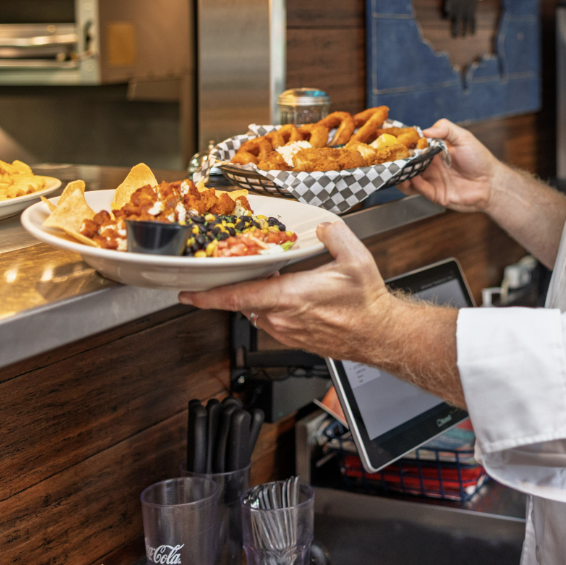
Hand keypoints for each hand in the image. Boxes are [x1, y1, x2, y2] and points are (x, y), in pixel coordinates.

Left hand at [179, 218, 393, 362]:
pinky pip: (270, 319)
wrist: (379, 334)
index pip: (237, 297)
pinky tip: (286, 293)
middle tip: (232, 267)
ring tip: (267, 277)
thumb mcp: (355, 258)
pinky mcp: (293, 338)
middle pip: (243, 300)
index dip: (207, 296)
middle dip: (235, 284)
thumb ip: (334, 234)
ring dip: (256, 295)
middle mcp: (282, 318)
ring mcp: (286, 331)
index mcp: (289, 297)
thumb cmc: (366, 304)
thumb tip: (322, 226)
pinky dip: (269, 305)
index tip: (187, 293)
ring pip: (256, 310)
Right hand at [399, 119, 499, 212]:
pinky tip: (413, 179)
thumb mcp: (464, 137)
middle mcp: (431, 166)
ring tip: (399, 171)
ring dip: (401, 176)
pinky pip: (420, 190)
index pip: (414, 148)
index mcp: (435, 151)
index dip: (405, 145)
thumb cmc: (479, 159)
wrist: (491, 183)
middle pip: (408, 164)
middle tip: (392, 158)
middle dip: (399, 161)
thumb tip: (425, 130)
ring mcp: (432, 181)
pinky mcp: (435, 194)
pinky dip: (414, 185)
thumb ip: (445, 129)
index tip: (396, 142)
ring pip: (409, 179)